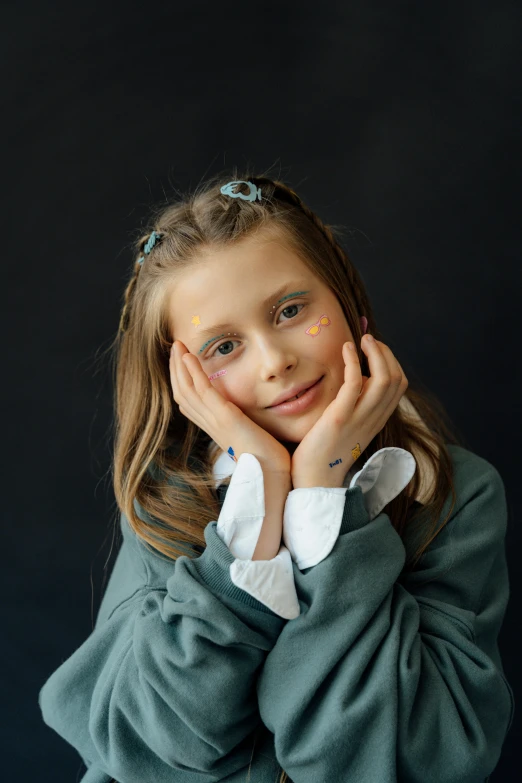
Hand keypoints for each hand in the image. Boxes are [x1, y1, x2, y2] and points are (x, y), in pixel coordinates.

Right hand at [170, 341, 290, 473]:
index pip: (188, 402)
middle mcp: (209, 424)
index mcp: (214, 427)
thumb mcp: (249, 436)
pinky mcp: (225, 417)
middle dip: (175, 369)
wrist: (272, 474)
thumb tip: (246, 416)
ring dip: (180, 365)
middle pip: (182, 393)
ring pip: (187, 389)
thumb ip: (243, 423)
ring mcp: (215, 420)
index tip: (179, 363)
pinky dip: (194, 372)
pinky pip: (203, 390)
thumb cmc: (267, 459)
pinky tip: (190, 356)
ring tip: (177, 345)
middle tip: (174, 348)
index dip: (180, 382)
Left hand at [290, 336, 407, 487]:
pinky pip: (355, 383)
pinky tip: (345, 349)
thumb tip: (358, 378)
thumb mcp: (349, 424)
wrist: (314, 479)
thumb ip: (357, 404)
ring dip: (375, 352)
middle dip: (385, 353)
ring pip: (383, 379)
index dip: (391, 361)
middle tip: (368, 341)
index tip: (374, 350)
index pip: (399, 384)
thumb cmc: (325, 450)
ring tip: (362, 340)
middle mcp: (373, 418)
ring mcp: (359, 418)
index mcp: (377, 419)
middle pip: (396, 378)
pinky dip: (353, 361)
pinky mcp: (340, 417)